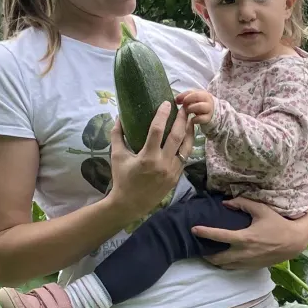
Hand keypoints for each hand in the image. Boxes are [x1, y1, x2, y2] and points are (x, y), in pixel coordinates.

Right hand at [106, 102, 189, 218]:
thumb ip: (117, 135)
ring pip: (187, 147)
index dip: (163, 115)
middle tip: (183, 107)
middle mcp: (163, 163)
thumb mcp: (117, 156)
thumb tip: (119, 116)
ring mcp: (172, 171)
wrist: (131, 204)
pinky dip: (187, 145)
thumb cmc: (122, 178)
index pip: (157, 131)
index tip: (167, 103)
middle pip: (177, 136)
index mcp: (147, 158)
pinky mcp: (177, 176)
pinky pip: (185, 157)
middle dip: (182, 119)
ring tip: (190, 119)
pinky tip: (188, 136)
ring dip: (190, 131)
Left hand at [177, 89, 215, 125]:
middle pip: (196, 96)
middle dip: (187, 100)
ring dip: (191, 108)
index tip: (176, 101)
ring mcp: (209, 109)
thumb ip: (185, 97)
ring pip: (200, 106)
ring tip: (188, 111)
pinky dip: (195, 119)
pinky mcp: (208, 118)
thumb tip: (176, 99)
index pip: (191, 92)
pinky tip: (192, 119)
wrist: (210, 114)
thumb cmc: (199, 105)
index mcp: (203, 93)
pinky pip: (201, 118)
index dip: (183, 96)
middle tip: (183, 105)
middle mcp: (207, 99)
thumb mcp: (193, 99)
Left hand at [198, 195, 307, 269]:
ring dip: (215, 261)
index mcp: (244, 238)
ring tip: (208, 254)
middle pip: (217, 258)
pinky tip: (224, 259)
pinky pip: (234, 268)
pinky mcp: (253, 267)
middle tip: (199, 248)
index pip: (219, 236)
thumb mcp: (262, 209)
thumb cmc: (278, 223)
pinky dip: (226, 264)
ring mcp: (248, 262)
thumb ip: (242, 203)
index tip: (193, 230)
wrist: (294, 242)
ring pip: (225, 266)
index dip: (204, 233)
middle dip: (205, 255)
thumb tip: (225, 203)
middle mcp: (244, 253)